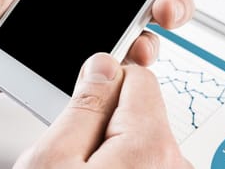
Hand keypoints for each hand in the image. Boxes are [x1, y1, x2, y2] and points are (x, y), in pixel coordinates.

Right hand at [13, 53, 191, 168]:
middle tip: (73, 153)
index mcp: (149, 144)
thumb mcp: (50, 160)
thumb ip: (83, 106)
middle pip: (141, 109)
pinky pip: (145, 162)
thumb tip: (103, 66)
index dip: (103, 84)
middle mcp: (174, 163)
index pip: (138, 76)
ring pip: (140, 138)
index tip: (81, 100)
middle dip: (107, 119)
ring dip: (114, 147)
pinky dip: (123, 165)